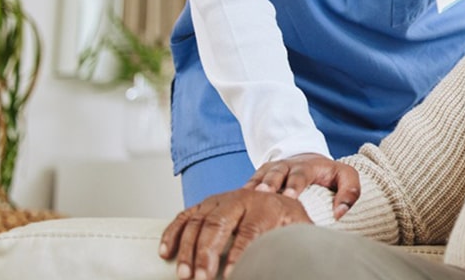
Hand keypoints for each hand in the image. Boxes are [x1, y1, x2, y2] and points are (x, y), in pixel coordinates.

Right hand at [159, 188, 310, 279]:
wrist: (278, 194)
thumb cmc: (286, 218)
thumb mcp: (298, 226)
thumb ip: (298, 238)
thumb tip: (298, 257)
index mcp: (266, 205)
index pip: (250, 230)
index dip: (239, 254)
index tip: (232, 276)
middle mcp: (240, 198)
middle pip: (219, 224)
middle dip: (207, 254)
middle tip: (201, 279)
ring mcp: (219, 200)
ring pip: (198, 221)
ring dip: (188, 250)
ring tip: (184, 275)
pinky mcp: (204, 204)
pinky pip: (184, 216)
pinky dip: (172, 233)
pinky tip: (166, 253)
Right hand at [247, 153, 359, 219]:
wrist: (307, 159)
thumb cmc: (329, 174)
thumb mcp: (345, 176)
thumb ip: (350, 191)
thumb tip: (340, 213)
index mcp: (307, 166)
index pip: (301, 174)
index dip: (295, 185)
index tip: (290, 196)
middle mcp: (286, 166)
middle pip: (277, 173)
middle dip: (271, 184)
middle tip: (265, 195)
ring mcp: (270, 170)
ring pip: (260, 177)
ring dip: (254, 188)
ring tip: (248, 199)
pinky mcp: (259, 176)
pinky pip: (248, 184)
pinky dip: (243, 193)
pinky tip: (237, 203)